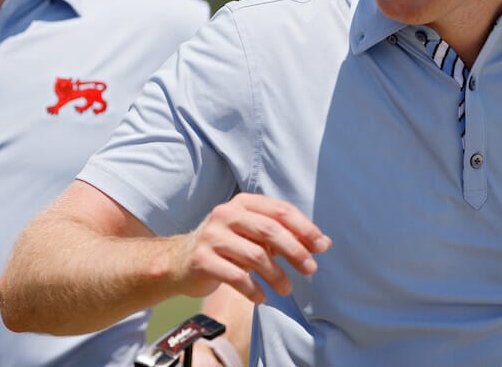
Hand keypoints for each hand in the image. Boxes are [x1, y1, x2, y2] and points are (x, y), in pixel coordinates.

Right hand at [173, 193, 330, 303]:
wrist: (179, 262)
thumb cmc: (226, 247)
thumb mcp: (251, 234)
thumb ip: (282, 235)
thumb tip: (323, 243)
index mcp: (242, 203)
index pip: (280, 211)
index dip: (304, 228)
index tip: (322, 246)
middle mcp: (225, 214)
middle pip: (270, 230)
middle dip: (295, 251)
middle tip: (311, 269)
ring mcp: (212, 236)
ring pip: (255, 255)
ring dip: (276, 276)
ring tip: (286, 289)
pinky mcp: (201, 259)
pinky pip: (236, 277)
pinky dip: (254, 290)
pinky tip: (262, 297)